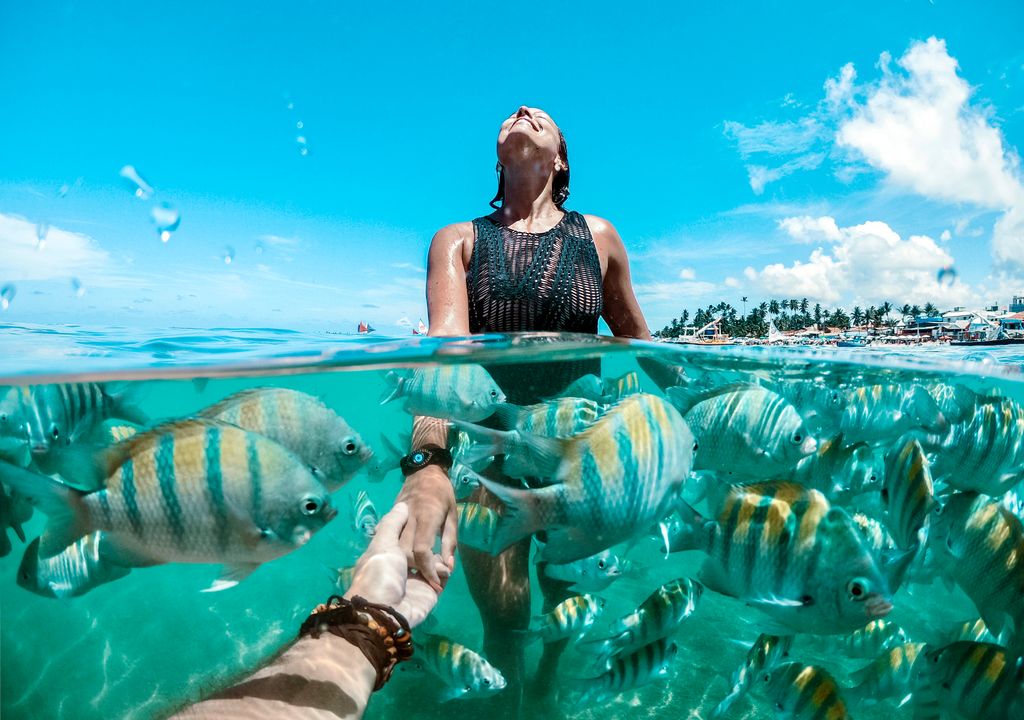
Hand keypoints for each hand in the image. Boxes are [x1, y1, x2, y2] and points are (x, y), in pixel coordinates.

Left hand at [344, 502, 448, 627]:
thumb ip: (393, 524)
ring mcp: (416, 581)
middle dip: (430, 543)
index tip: (423, 515)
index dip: (414, 527)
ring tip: (441, 557)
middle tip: (437, 533)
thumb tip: (402, 506)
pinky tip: (444, 569)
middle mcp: (401, 567)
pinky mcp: (429, 593)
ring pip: (433, 563)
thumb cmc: (379, 573)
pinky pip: (441, 578)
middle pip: (421, 549)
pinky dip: (444, 572)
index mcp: (388, 554)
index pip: (405, 537)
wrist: (385, 611)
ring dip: (439, 559)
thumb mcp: (382, 543)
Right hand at [394, 465, 456, 591]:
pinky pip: (389, 538)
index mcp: (427, 517)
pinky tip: (403, 558)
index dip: (427, 568)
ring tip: (418, 568)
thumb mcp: (453, 515)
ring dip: (405, 562)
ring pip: (394, 547)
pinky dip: (396, 551)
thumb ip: (450, 542)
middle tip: (428, 576)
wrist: (424, 469)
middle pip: (404, 551)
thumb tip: (449, 566)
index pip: (422, 548)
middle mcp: (409, 518)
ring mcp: (397, 517)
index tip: (434, 583)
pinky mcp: (391, 517)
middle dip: (415, 568)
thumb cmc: (443, 493)